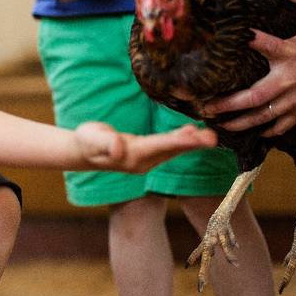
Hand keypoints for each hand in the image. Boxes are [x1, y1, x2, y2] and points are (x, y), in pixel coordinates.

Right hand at [75, 121, 216, 171]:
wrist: (83, 152)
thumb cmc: (87, 142)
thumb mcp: (92, 139)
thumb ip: (106, 143)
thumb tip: (119, 148)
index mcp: (132, 156)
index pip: (159, 146)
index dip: (178, 141)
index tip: (196, 137)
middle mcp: (143, 162)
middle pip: (171, 151)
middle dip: (193, 144)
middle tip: (212, 137)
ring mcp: (146, 161)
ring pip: (173, 150)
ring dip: (192, 143)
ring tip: (209, 136)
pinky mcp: (148, 155)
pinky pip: (169, 148)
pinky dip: (182, 141)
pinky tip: (193, 134)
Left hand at [199, 0, 295, 135]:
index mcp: (292, 53)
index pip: (266, 44)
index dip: (250, 40)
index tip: (231, 38)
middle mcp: (289, 79)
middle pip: (254, 96)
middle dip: (228, 104)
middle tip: (205, 107)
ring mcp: (294, 99)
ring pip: (262, 116)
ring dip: (239, 122)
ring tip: (218, 125)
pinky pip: (280, 126)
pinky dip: (266, 131)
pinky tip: (250, 133)